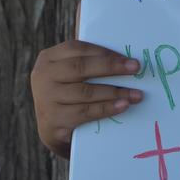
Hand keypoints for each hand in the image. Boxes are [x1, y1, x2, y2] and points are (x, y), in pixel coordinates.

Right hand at [30, 38, 142, 157]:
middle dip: (111, 67)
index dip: (104, 53)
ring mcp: (46, 99)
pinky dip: (106, 108)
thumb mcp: (71, 76)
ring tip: (136, 93)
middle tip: (136, 68)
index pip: (77, 49)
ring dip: (114, 92)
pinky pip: (85, 112)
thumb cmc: (69, 95)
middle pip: (80, 68)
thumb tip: (125, 59)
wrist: (53, 130)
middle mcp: (43, 76)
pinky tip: (122, 106)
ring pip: (85, 92)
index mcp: (48, 58)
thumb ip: (89, 64)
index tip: (128, 58)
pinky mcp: (52, 121)